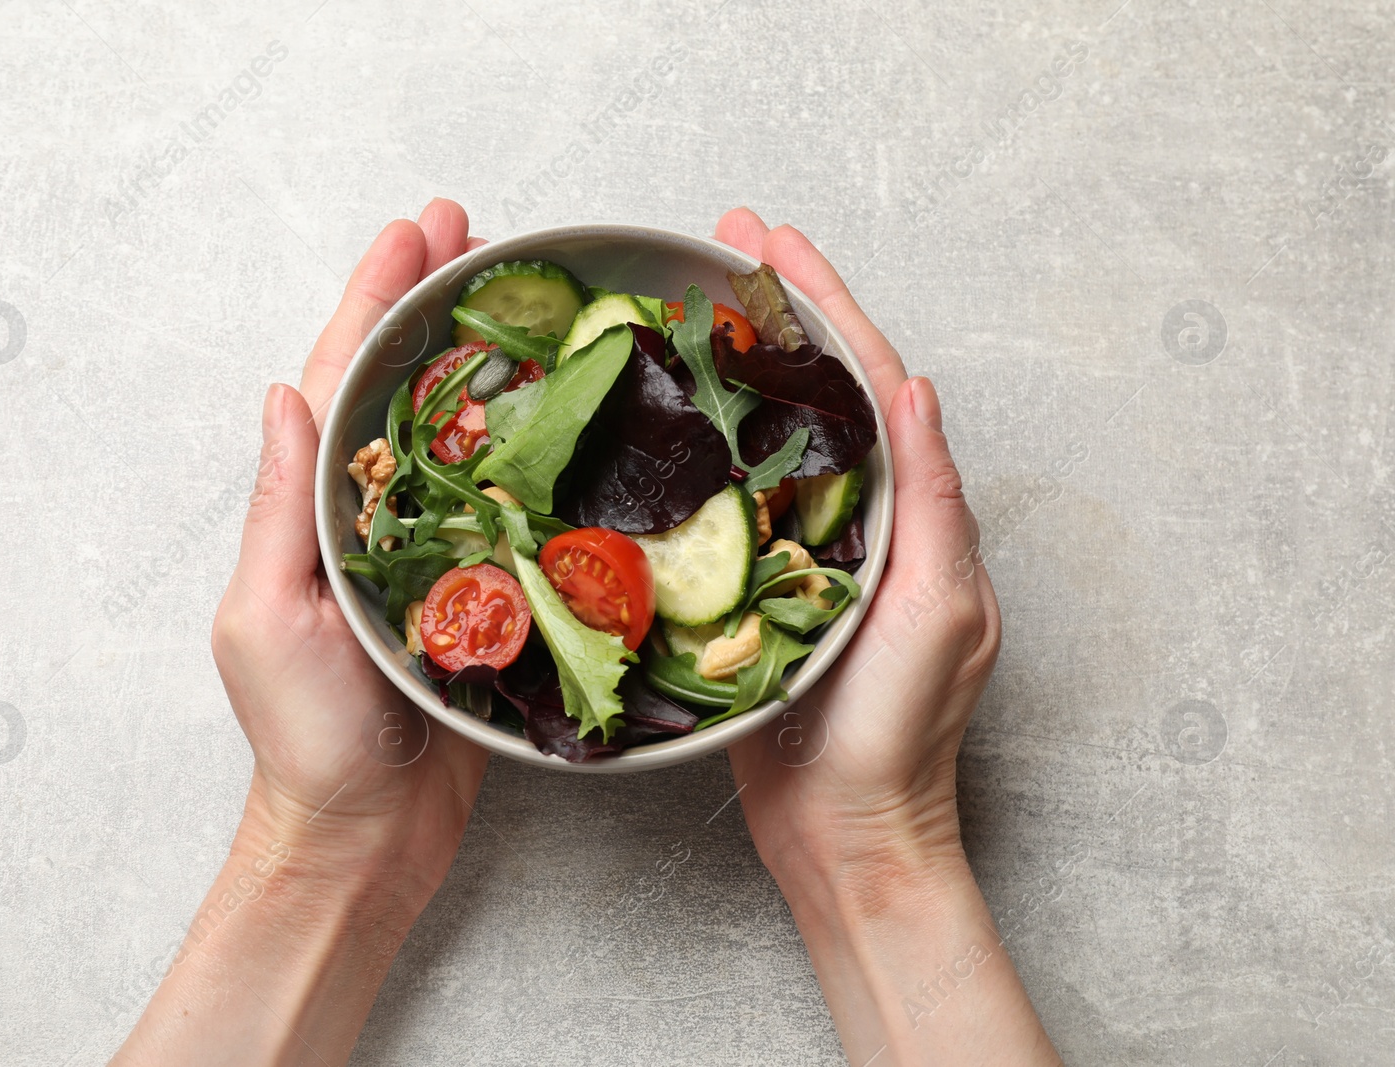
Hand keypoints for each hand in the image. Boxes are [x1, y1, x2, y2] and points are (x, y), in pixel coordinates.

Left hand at [211, 198, 489, 903]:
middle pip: (400, 384)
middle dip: (430, 302)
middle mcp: (370, 515)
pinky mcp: (479, 587)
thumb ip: (284, 512)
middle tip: (472, 231)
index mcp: (314, 510)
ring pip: (455, 431)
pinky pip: (503, 499)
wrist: (366, 833)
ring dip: (481, 355)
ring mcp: (427, 548)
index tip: (415, 231)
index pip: (341, 379)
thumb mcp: (273, 621)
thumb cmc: (309, 740)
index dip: (375, 297)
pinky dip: (526, 444)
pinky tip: (556, 408)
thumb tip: (281, 395)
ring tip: (516, 293)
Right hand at [716, 208, 997, 885]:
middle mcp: (864, 520)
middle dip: (779, 309)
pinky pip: (733, 499)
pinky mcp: (759, 591)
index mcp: (913, 514)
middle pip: (819, 391)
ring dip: (739, 364)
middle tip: (726, 241)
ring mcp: (809, 552)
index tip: (775, 243)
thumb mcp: (938, 614)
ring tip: (692, 302)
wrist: (845, 834)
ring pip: (774, 435)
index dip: (825, 306)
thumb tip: (915, 388)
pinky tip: (671, 416)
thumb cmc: (898, 737)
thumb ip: (933, 504)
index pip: (870, 383)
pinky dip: (707, 444)